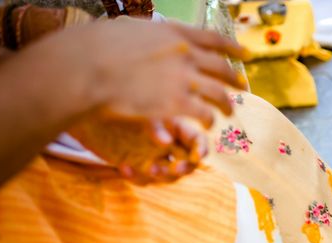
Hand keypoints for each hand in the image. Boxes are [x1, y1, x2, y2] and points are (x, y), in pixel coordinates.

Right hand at [40, 17, 247, 128]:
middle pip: (221, 67)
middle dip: (235, 78)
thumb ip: (145, 33)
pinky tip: (209, 125)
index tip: (246, 54)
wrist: (86, 67)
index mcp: (174, 33)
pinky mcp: (177, 103)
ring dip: (227, 104)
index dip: (233, 48)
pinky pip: (204, 113)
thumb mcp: (126, 28)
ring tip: (229, 113)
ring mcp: (183, 79)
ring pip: (219, 93)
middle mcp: (185, 54)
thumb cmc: (95, 46)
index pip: (213, 39)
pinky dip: (209, 120)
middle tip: (243, 87)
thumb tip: (145, 33)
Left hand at [69, 116, 207, 183]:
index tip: (196, 156)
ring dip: (161, 175)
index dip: (201, 150)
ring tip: (149, 168)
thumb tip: (166, 142)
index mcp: (174, 126)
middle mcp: (167, 143)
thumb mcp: (138, 109)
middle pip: (187, 163)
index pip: (197, 141)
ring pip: (167, 175)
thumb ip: (154, 125)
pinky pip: (144, 180)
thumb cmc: (115, 101)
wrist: (85, 109)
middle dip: (184, 168)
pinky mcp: (135, 165)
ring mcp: (151, 156)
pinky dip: (136, 177)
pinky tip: (124, 168)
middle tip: (174, 168)